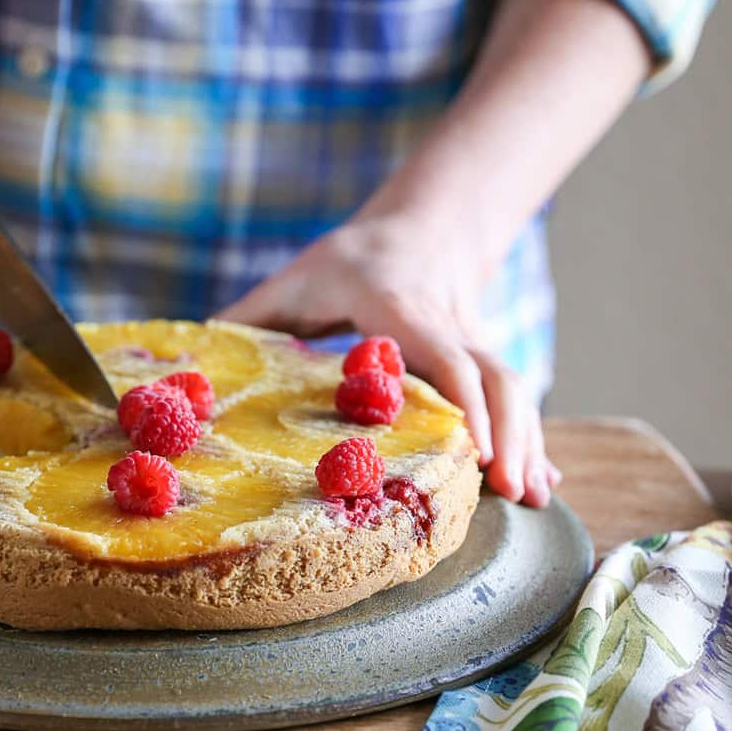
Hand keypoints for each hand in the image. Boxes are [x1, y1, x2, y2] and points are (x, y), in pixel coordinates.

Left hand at [219, 213, 558, 507]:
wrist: (418, 231)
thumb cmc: (343, 264)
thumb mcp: (293, 281)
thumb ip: (249, 321)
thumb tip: (188, 375)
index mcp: (398, 308)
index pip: (441, 354)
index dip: (461, 399)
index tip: (469, 445)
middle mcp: (447, 328)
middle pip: (494, 378)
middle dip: (508, 433)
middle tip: (507, 489)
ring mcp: (474, 347)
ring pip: (515, 392)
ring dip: (528, 444)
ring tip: (533, 499)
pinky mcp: (486, 366)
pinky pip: (516, 405)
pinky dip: (532, 444)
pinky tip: (543, 487)